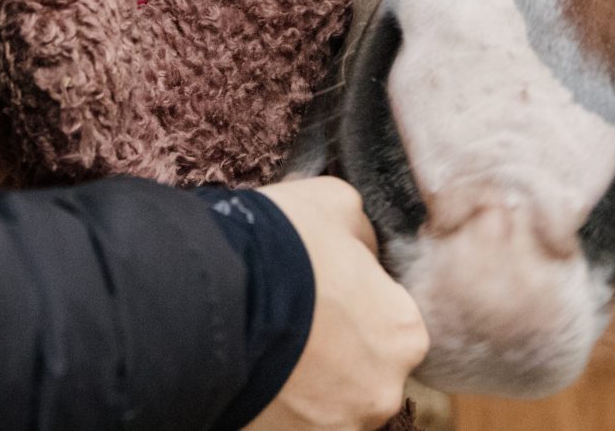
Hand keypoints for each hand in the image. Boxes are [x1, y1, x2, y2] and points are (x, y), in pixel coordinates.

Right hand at [249, 178, 428, 430]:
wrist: (210, 299)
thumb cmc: (281, 247)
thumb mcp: (336, 205)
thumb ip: (363, 236)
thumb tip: (362, 252)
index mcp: (404, 333)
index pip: (393, 322)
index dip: (357, 304)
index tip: (324, 294)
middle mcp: (383, 390)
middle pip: (363, 371)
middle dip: (334, 352)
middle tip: (294, 324)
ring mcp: (337, 426)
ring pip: (327, 404)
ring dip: (304, 385)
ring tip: (265, 350)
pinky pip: (290, 423)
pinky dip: (275, 407)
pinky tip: (251, 377)